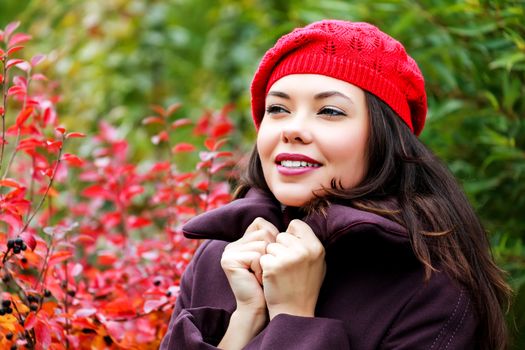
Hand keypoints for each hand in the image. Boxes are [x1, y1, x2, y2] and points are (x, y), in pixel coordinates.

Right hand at [219, 218, 277, 348]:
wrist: (262, 308)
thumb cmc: (273, 284)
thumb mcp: (275, 257)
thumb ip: (276, 238)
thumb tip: (293, 222)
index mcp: (242, 241)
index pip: (262, 224)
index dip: (273, 240)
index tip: (272, 260)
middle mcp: (233, 244)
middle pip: (263, 232)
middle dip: (272, 252)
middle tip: (267, 270)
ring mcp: (229, 251)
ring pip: (261, 243)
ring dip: (268, 262)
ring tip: (262, 275)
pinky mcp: (229, 260)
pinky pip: (256, 255)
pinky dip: (261, 268)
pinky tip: (257, 279)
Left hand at [260, 219, 325, 319]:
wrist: (294, 311)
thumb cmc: (305, 286)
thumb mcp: (317, 263)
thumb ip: (308, 244)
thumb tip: (293, 227)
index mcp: (316, 247)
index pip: (296, 224)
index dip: (291, 235)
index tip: (290, 248)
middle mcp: (304, 250)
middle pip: (281, 235)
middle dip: (280, 247)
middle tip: (285, 265)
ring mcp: (288, 258)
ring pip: (271, 246)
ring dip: (272, 257)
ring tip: (280, 272)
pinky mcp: (273, 266)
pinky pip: (263, 257)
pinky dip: (264, 266)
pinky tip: (273, 277)